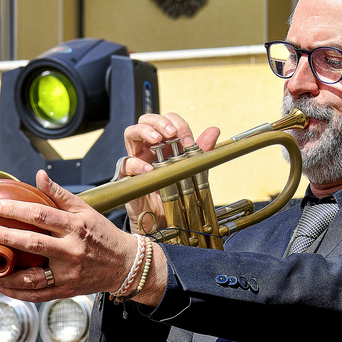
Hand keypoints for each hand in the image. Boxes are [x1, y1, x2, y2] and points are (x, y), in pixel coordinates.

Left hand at [0, 171, 167, 305]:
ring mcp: (69, 273)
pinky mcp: (67, 290)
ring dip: (6, 275)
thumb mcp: (86, 211)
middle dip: (6, 237)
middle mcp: (72, 251)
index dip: (16, 210)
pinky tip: (0, 286)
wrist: (125, 265)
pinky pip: (38, 295)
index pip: (41, 216)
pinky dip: (17, 292)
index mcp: (76, 227)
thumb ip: (60, 195)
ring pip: (33, 277)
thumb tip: (39, 175)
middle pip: (33, 244)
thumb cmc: (103, 235)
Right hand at [121, 112, 219, 234]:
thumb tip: (215, 130)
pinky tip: (150, 168)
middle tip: (172, 133)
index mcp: (163, 143)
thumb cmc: (175, 193)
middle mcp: (148, 148)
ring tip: (158, 139)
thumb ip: (201, 150)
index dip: (178, 125)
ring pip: (131, 133)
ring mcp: (135, 160)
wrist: (165, 221)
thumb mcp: (192, 169)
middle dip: (160, 122)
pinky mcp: (127, 176)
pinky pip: (126, 163)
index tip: (189, 142)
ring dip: (146, 131)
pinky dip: (137, 163)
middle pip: (146, 120)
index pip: (166, 121)